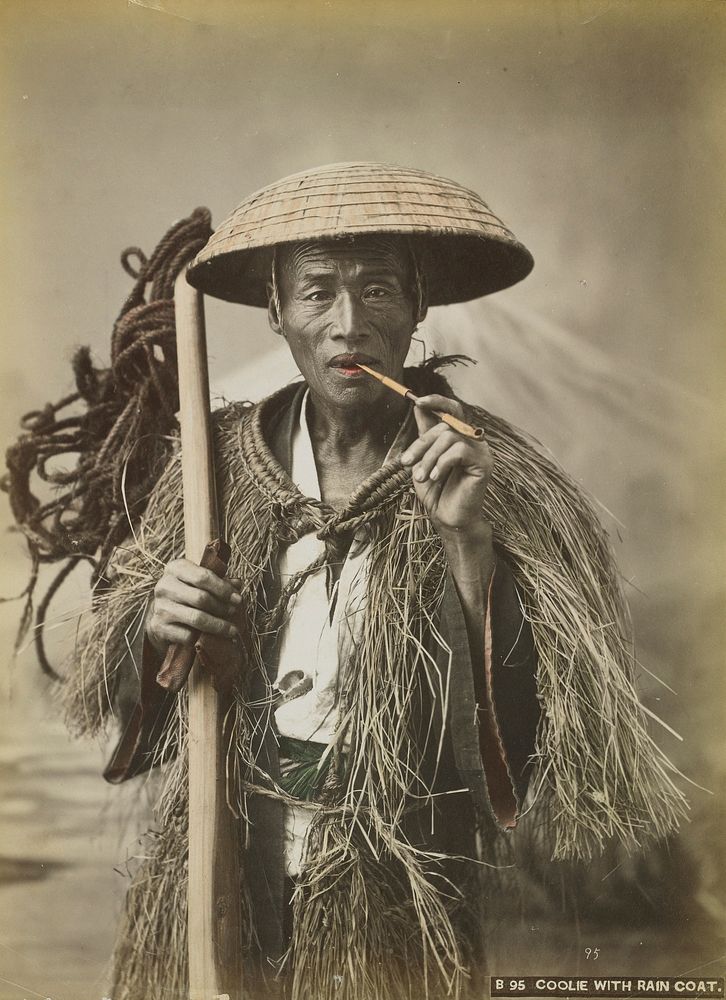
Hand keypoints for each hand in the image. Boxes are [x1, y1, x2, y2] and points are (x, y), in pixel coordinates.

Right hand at [146, 558, 241, 653]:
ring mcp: (160, 607)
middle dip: (222, 607)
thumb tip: (238, 584)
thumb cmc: (187, 594)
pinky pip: (187, 635)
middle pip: (201, 598)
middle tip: (234, 613)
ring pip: (196, 618)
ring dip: (218, 625)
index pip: (203, 577)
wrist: (162, 615)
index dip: (224, 589)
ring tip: (231, 629)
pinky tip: (210, 637)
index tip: (238, 599)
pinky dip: (202, 638)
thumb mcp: (201, 583)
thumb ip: (220, 583)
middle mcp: (164, 586)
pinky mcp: (159, 627)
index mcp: (176, 568)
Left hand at [400, 394, 492, 537]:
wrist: (448, 519)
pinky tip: (435, 477)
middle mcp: (472, 440)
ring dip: (429, 457)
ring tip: (420, 476)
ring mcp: (481, 451)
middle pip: (445, 426)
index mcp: (459, 437)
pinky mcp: (484, 464)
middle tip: (406, 463)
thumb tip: (418, 405)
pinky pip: (460, 451)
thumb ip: (424, 434)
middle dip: (421, 444)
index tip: (417, 402)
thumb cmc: (436, 491)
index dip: (436, 401)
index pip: (452, 409)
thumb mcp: (423, 459)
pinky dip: (442, 463)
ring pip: (450, 437)